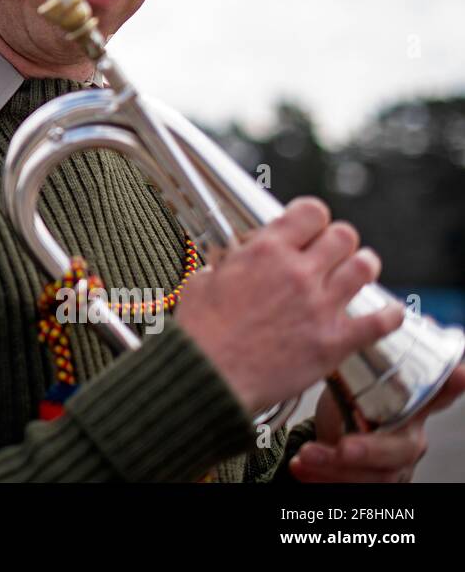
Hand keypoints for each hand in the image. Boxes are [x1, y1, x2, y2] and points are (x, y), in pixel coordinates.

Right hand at [178, 196, 403, 413]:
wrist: (208, 377)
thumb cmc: (200, 334)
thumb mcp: (202, 281)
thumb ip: (227, 265)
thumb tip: (232, 263)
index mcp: (265, 252)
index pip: (311, 212)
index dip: (312, 217)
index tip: (309, 226)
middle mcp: (298, 273)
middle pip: (343, 236)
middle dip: (338, 241)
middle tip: (332, 252)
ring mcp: (320, 307)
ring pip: (364, 268)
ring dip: (362, 267)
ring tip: (357, 271)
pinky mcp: (334, 342)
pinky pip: (380, 322)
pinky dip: (389, 315)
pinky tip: (389, 313)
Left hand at [289, 363, 464, 481]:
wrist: (330, 434)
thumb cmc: (350, 401)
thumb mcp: (353, 376)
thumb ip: (357, 351)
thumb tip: (345, 308)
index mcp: (409, 406)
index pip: (436, 395)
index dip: (449, 385)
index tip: (458, 373)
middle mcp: (408, 436)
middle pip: (401, 449)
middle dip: (371, 450)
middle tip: (344, 447)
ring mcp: (393, 464)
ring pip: (376, 475)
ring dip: (337, 468)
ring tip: (307, 456)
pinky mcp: (371, 481)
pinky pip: (351, 487)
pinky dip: (322, 478)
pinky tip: (300, 468)